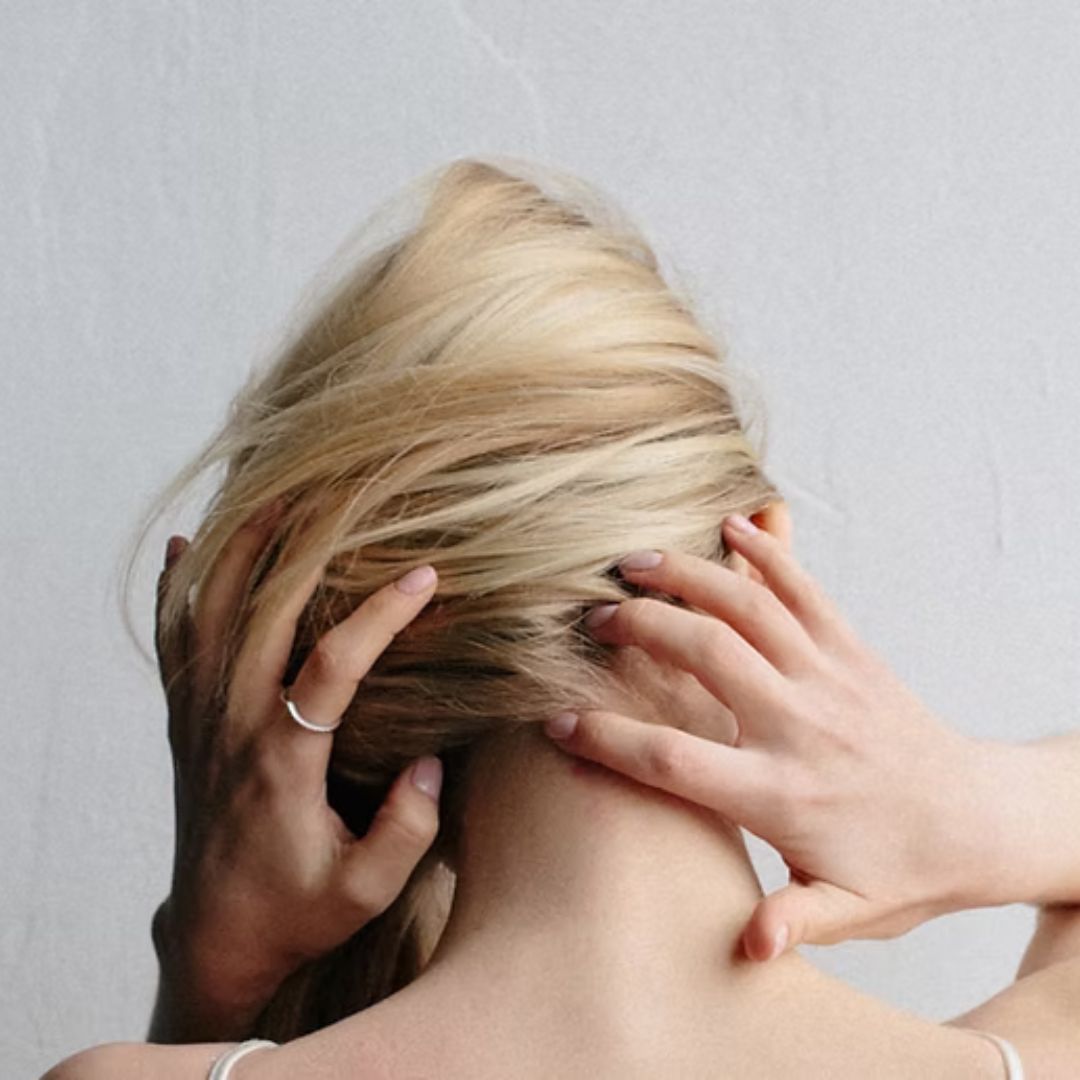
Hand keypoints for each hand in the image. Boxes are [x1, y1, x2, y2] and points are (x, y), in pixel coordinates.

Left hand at [150, 505, 442, 1038]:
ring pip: (210, 616)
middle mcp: (234, 727)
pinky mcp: (185, 724)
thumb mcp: (365, 890)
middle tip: (338, 497)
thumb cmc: (296, 911)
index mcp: (283, 760)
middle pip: (259, 615)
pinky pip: (171, 643)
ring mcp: (202, 720)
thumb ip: (407, 830)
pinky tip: (180, 546)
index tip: (423, 578)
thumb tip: (432, 762)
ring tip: (268, 497)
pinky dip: (174, 590)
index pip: (332, 665)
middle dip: (301, 549)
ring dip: (237, 552)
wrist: (215, 935)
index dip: (378, 615)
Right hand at [545, 516, 1011, 962]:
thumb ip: (795, 922)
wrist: (979, 818)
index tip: (557, 723)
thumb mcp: (851, 913)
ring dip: (685, 575)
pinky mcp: (852, 651)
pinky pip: (805, 589)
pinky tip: (731, 523)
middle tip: (592, 620)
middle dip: (637, 627)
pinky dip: (768, 550)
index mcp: (780, 793)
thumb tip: (749, 947)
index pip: (672, 760)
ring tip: (634, 561)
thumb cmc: (904, 869)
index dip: (606, 739)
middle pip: (702, 653)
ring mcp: (828, 678)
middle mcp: (799, 724)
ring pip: (747, 606)